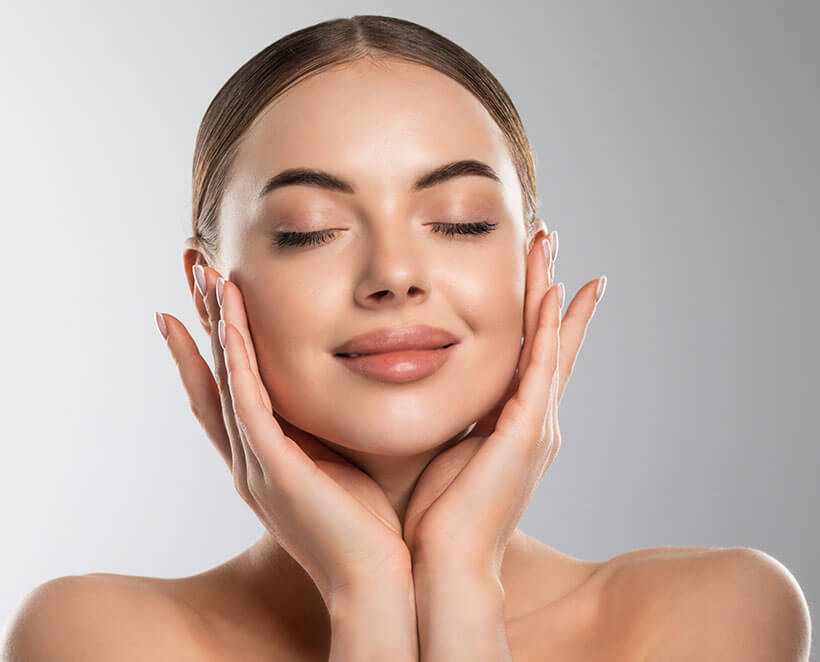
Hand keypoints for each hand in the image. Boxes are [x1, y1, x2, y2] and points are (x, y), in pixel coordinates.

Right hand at [156, 264, 412, 601]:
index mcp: (268, 459)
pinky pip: (247, 403)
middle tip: (194, 272)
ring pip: (225, 381)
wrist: (379, 581)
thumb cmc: (375, 524)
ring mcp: (255, 464)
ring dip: (216, 327)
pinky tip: (230, 321)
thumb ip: (344, 425)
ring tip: (205, 277)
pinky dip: (236, 359)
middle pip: (214, 378)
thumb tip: (369, 381)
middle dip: (203, 324)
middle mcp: (250, 459)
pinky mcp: (272, 469)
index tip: (207, 302)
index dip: (213, 347)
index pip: (230, 392)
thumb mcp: (351, 461)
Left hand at [402, 224, 606, 577]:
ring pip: (549, 341)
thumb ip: (445, 419)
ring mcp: (535, 426)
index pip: (530, 354)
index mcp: (513, 426)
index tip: (534, 267)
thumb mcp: (443, 453)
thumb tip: (420, 387)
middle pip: (548, 337)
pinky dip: (550, 330)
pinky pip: (541, 370)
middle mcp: (534, 421)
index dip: (535, 310)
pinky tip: (553, 291)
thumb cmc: (437, 519)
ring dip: (549, 288)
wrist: (444, 567)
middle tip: (549, 236)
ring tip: (551, 242)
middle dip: (548, 283)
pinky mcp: (525, 434)